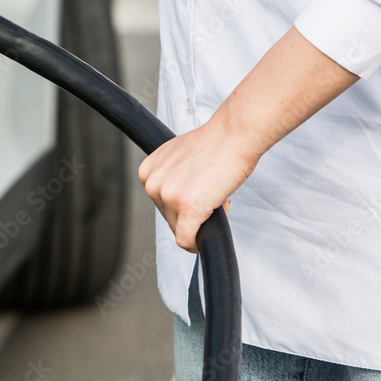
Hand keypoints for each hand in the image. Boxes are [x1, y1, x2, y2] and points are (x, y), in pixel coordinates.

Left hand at [138, 114, 257, 252]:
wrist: (232, 136)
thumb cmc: (213, 143)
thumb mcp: (177, 156)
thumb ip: (170, 176)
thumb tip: (175, 194)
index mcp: (148, 171)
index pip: (159, 203)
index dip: (180, 202)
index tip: (196, 192)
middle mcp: (154, 185)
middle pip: (169, 217)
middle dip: (191, 213)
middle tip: (211, 195)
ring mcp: (169, 197)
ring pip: (179, 229)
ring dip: (199, 223)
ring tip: (215, 199)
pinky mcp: (188, 209)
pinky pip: (186, 240)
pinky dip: (195, 244)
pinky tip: (203, 239)